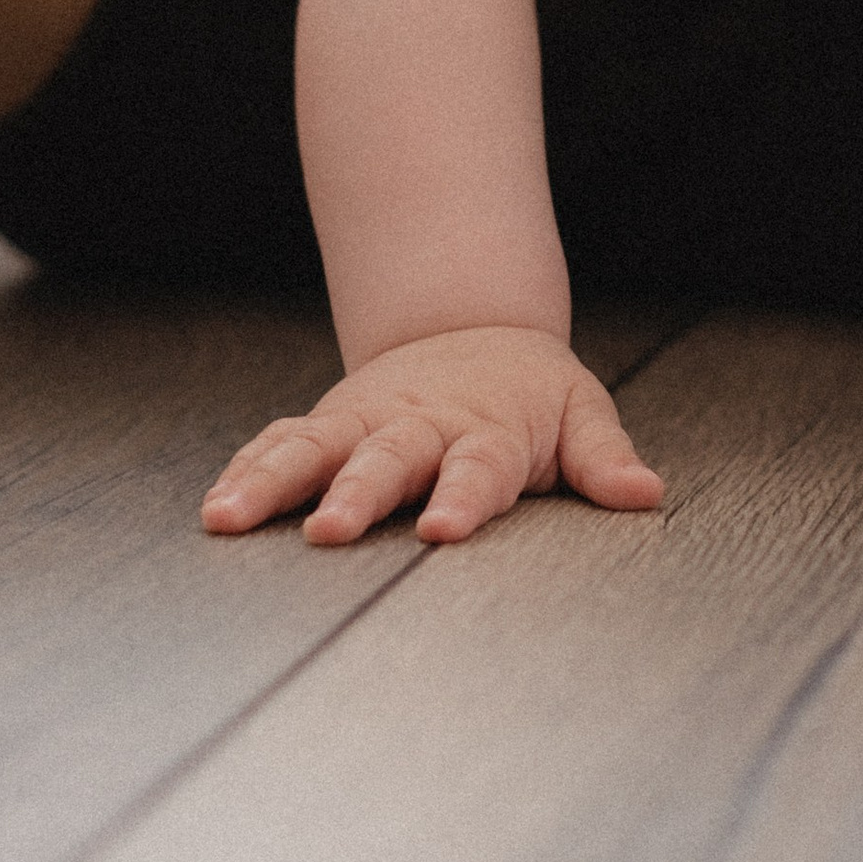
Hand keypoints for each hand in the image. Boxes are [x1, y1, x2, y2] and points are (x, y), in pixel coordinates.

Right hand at [200, 324, 662, 546]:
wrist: (472, 329)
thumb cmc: (531, 393)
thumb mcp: (581, 412)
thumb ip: (604, 458)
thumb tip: (646, 493)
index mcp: (486, 430)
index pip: (477, 469)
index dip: (462, 499)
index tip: (441, 532)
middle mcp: (419, 425)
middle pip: (387, 459)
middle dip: (357, 493)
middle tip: (329, 531)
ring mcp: (366, 422)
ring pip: (314, 449)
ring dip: (272, 483)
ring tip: (228, 520)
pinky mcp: (328, 425)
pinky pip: (281, 445)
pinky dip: (248, 471)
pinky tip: (216, 508)